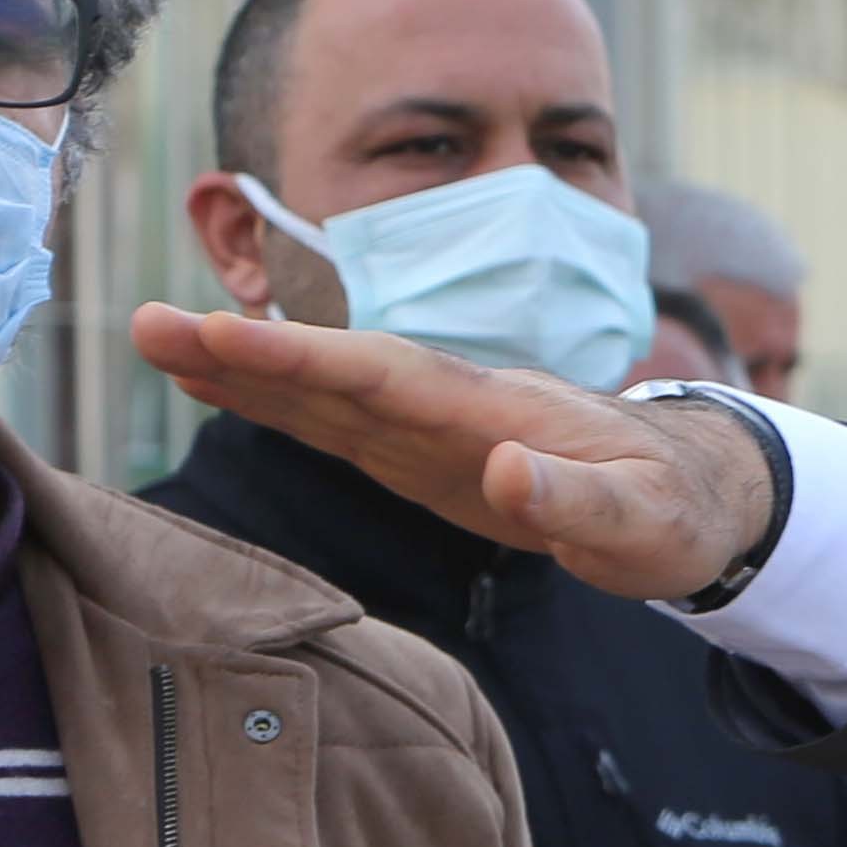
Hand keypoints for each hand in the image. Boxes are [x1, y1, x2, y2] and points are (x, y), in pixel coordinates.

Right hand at [129, 303, 770, 605]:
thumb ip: (576, 502)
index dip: (305, 358)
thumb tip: (503, 474)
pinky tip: (219, 385)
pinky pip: (340, 425)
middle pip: (335, 371)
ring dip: (244, 369)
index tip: (225, 337)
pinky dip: (279, 403)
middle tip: (142, 323)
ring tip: (155, 341)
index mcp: (498, 409)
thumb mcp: (643, 524)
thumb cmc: (676, 509)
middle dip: (244, 350)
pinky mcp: (426, 457)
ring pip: (326, 392)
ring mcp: (434, 430)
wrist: (703, 491)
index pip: (386, 376)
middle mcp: (453, 406)